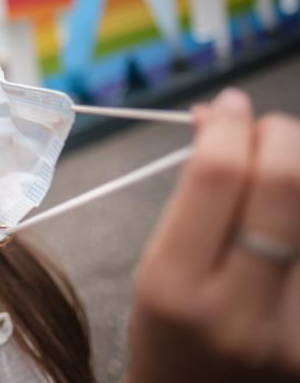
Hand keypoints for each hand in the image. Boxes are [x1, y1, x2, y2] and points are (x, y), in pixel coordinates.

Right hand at [125, 88, 299, 382]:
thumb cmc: (167, 336)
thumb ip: (192, 196)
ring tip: (279, 167)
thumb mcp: (157, 268)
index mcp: (175, 285)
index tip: (228, 106)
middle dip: (279, 134)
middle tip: (264, 129)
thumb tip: (219, 119)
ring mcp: (294, 330)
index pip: (217, 177)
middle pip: (285, 183)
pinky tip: (291, 209)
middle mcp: (240, 309)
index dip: (230, 125)